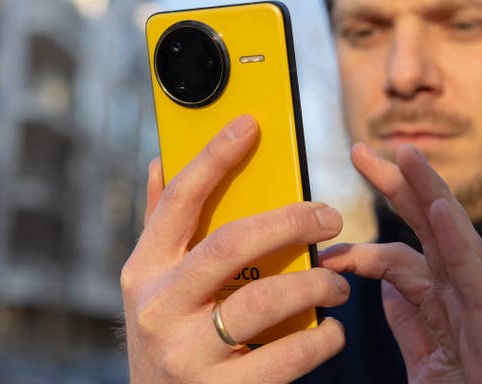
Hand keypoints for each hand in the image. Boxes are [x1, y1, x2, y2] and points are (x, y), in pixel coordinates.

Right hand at [121, 114, 347, 382]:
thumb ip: (159, 226)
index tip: (250, 124)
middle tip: (330, 215)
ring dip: (313, 284)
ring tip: (337, 282)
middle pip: (230, 243)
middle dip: (288, 221)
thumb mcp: (149, 285)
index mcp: (144, 271)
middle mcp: (158, 307)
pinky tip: (333, 331)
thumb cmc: (167, 337)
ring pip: (263, 300)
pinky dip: (320, 340)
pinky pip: (284, 357)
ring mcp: (185, 352)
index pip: (179, 201)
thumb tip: (162, 160)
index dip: (214, 157)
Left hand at [320, 143, 481, 382]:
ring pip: (458, 240)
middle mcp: (468, 300)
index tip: (327, 240)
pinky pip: (476, 277)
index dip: (367, 241)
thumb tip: (390, 291)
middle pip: (433, 233)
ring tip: (407, 157)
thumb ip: (413, 326)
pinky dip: (457, 240)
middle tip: (363, 152)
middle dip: (402, 188)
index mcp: (448, 308)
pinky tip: (436, 208)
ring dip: (431, 194)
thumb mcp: (426, 365)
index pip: (407, 257)